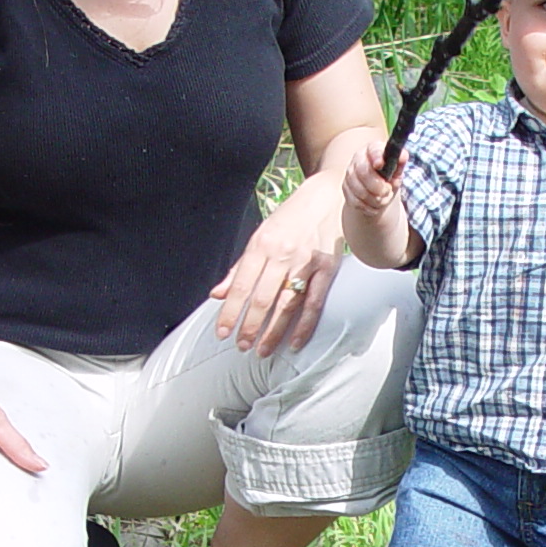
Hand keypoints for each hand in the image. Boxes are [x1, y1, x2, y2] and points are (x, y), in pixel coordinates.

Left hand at [210, 212, 341, 355]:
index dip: (230, 312)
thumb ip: (239, 268)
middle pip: (262, 298)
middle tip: (241, 347)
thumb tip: (217, 295)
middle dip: (249, 326)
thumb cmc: (289, 219)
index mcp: (260, 245)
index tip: (222, 333)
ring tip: (262, 350)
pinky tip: (294, 343)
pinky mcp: (328, 268)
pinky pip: (314, 302)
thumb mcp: (259, 237)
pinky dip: (304, 325)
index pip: (240, 286)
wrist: (325, 196)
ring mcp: (306, 261)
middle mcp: (282, 254)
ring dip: (273, 331)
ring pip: (287, 304)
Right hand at [343, 139, 399, 218]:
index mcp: (373, 150)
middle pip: (363, 172)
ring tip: (384, 199)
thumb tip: (402, 156)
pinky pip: (356, 201)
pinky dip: (369, 207)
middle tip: (388, 191)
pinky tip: (375, 205)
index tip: (380, 165)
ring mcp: (350, 173)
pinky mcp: (345, 188)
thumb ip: (400, 163)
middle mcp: (358, 158)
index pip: (373, 150)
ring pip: (359, 190)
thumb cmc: (389, 176)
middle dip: (378, 186)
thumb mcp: (397, 170)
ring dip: (375, 199)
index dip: (376, 157)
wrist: (378, 192)